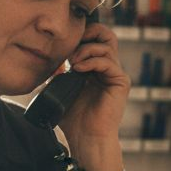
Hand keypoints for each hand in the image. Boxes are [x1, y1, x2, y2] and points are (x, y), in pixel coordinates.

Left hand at [56, 22, 128, 145]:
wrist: (86, 137)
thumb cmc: (73, 118)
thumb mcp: (59, 88)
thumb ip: (58, 71)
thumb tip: (49, 57)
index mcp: (95, 67)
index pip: (94, 38)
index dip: (80, 36)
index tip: (63, 45)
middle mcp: (108, 68)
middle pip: (106, 34)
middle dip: (89, 33)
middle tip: (72, 45)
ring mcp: (116, 74)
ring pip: (106, 45)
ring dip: (86, 50)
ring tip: (72, 63)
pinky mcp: (121, 82)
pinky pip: (108, 62)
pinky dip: (91, 61)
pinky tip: (78, 69)